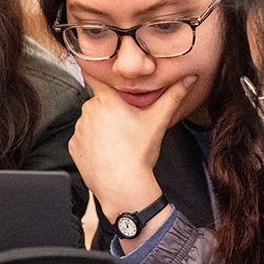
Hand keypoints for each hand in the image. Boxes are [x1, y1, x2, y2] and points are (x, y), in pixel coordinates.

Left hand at [68, 74, 195, 221]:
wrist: (123, 185)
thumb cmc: (139, 153)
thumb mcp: (158, 121)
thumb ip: (174, 95)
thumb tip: (189, 78)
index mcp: (106, 100)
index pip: (99, 78)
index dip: (107, 80)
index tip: (112, 87)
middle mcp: (88, 111)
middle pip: (100, 103)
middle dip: (111, 110)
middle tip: (127, 125)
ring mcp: (79, 129)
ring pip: (91, 120)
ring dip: (101, 126)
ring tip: (118, 141)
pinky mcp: (74, 146)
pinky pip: (83, 138)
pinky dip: (93, 142)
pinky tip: (108, 151)